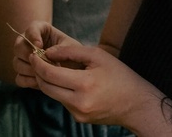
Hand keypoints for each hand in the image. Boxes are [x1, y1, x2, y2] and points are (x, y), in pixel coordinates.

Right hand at [13, 21, 81, 88]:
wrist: (76, 72)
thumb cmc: (75, 56)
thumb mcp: (72, 49)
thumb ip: (61, 49)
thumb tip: (46, 54)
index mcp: (41, 31)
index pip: (31, 28)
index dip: (32, 36)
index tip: (39, 45)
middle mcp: (29, 43)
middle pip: (18, 46)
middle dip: (29, 55)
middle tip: (42, 63)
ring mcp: (25, 59)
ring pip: (16, 63)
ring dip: (29, 69)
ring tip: (44, 74)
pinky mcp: (25, 74)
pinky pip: (19, 78)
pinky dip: (28, 81)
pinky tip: (40, 82)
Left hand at [27, 43, 150, 126]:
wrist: (136, 104)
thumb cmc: (119, 75)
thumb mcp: (97, 55)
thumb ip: (70, 51)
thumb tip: (48, 52)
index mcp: (84, 84)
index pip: (49, 74)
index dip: (37, 62)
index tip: (34, 53)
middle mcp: (79, 102)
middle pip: (45, 87)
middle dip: (38, 72)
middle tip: (38, 60)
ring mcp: (78, 113)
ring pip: (53, 95)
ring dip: (49, 82)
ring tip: (52, 68)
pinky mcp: (79, 118)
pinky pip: (63, 102)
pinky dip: (61, 90)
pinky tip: (69, 82)